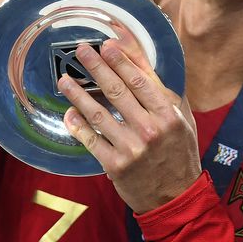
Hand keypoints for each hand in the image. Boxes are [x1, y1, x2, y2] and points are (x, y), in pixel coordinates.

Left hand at [58, 29, 200, 213]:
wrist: (176, 196)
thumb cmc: (178, 150)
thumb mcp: (178, 115)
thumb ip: (158, 88)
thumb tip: (137, 57)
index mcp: (167, 114)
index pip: (140, 80)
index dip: (121, 60)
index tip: (106, 45)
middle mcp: (150, 129)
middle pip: (117, 91)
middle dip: (96, 67)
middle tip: (81, 50)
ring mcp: (131, 149)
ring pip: (99, 114)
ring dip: (78, 94)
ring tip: (64, 80)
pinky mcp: (115, 166)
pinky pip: (91, 140)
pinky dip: (77, 125)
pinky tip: (68, 113)